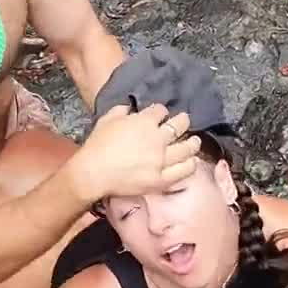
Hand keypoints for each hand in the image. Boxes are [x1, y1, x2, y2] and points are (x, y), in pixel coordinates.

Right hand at [74, 104, 200, 201]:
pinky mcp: (161, 179)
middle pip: (180, 125)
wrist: (93, 173)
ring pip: (187, 148)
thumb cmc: (97, 145)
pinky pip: (183, 170)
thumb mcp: (107, 119)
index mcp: (145, 121)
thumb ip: (122, 110)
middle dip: (183, 121)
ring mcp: (162, 160)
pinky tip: (191, 161)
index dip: (161, 112)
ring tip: (194, 142)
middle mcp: (158, 139)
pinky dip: (190, 164)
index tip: (160, 115)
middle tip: (184, 122)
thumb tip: (131, 108)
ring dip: (192, 143)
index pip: (161, 110)